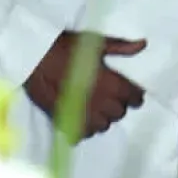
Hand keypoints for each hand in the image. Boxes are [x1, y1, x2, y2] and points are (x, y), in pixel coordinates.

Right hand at [23, 31, 146, 139]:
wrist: (34, 57)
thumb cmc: (66, 47)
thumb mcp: (96, 43)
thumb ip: (121, 47)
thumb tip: (143, 44)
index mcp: (110, 83)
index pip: (133, 97)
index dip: (134, 94)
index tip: (131, 91)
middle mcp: (99, 102)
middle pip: (119, 113)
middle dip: (118, 105)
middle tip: (110, 95)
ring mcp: (81, 114)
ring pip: (102, 126)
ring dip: (102, 118)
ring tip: (95, 106)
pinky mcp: (63, 121)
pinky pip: (81, 135)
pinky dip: (84, 129)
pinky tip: (80, 116)